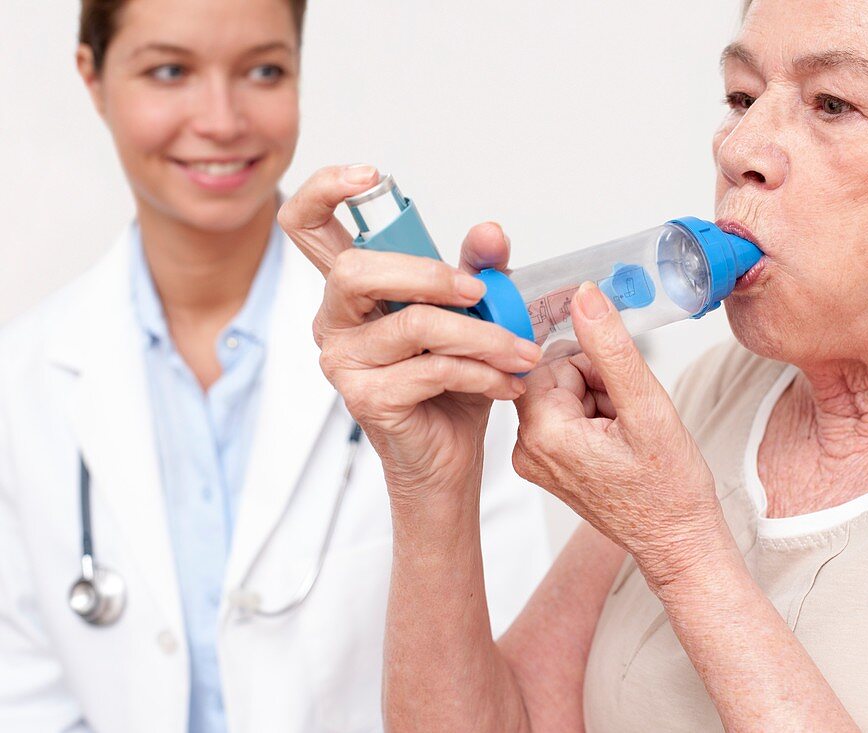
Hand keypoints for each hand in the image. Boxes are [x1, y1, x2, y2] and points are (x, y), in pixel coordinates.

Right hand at [278, 165, 541, 506]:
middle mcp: (334, 320)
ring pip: (413, 324)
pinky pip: (432, 369)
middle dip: (428, 272)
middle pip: (356, 269)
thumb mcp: (469, 313)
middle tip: (478, 291)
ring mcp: (343, 362)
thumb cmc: (450, 382)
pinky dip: (482, 372)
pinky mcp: (366, 399)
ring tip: (520, 351)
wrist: (449, 455)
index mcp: (351, 289)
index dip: (326, 189)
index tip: (371, 177)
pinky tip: (508, 382)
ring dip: (481, 335)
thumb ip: (476, 268)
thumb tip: (490, 231)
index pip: (306, 225)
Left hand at [513, 282, 727, 585]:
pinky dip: (596, 416)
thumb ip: (611, 348)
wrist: (678, 542)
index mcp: (542, 434)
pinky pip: (566, 416)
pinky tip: (621, 441)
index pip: (551, 359)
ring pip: (563, 392)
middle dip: (597, 380)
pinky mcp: (550, 465)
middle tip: (630, 413)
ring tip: (629, 431)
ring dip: (599, 397)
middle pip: (554, 374)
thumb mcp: (647, 408)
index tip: (620, 382)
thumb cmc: (669, 489)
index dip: (593, 363)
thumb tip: (584, 296)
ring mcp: (536, 460)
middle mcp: (527, 450)